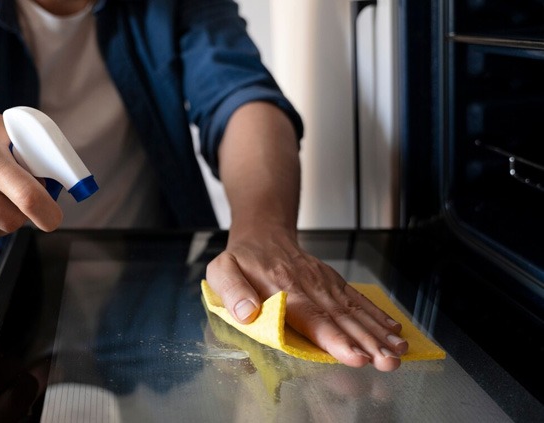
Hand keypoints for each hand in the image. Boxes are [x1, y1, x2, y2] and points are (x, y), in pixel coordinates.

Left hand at [205, 227, 408, 371]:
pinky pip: (358, 300)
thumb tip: (246, 312)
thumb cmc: (242, 259)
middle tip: (388, 362)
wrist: (263, 232)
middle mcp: (311, 287)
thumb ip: (232, 292)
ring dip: (378, 333)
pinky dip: (378, 315)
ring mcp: (325, 284)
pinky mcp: (334, 283)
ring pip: (355, 311)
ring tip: (399, 352)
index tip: (355, 356)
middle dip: (368, 342)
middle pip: (342, 319)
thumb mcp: (222, 271)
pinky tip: (395, 331)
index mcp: (284, 290)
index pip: (313, 319)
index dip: (335, 339)